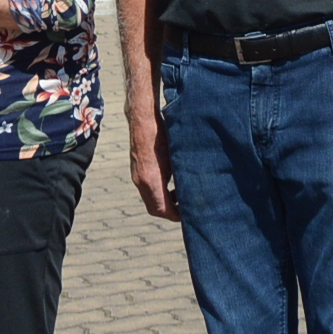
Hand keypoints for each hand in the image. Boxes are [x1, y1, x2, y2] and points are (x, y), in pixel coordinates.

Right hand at [126, 94, 180, 220]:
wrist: (142, 118)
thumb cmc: (163, 134)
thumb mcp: (177, 156)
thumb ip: (183, 176)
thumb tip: (196, 191)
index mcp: (151, 180)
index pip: (162, 209)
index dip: (177, 215)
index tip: (190, 214)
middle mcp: (141, 181)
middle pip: (155, 209)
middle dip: (171, 212)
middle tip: (187, 210)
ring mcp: (137, 176)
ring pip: (150, 200)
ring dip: (165, 203)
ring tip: (181, 197)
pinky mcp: (137, 170)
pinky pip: (147, 190)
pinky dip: (159, 193)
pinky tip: (171, 184)